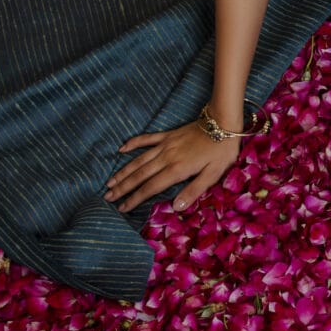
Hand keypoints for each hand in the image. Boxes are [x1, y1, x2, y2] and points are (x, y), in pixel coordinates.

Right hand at [105, 123, 240, 213]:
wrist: (223, 122)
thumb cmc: (221, 150)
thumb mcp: (213, 174)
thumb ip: (194, 191)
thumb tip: (176, 207)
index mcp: (177, 170)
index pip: (150, 188)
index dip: (135, 199)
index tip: (121, 208)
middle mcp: (166, 157)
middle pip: (139, 175)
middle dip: (122, 187)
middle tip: (107, 197)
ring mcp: (165, 145)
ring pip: (139, 160)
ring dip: (123, 171)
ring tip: (109, 182)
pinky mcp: (168, 135)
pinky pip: (146, 139)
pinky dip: (133, 143)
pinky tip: (121, 149)